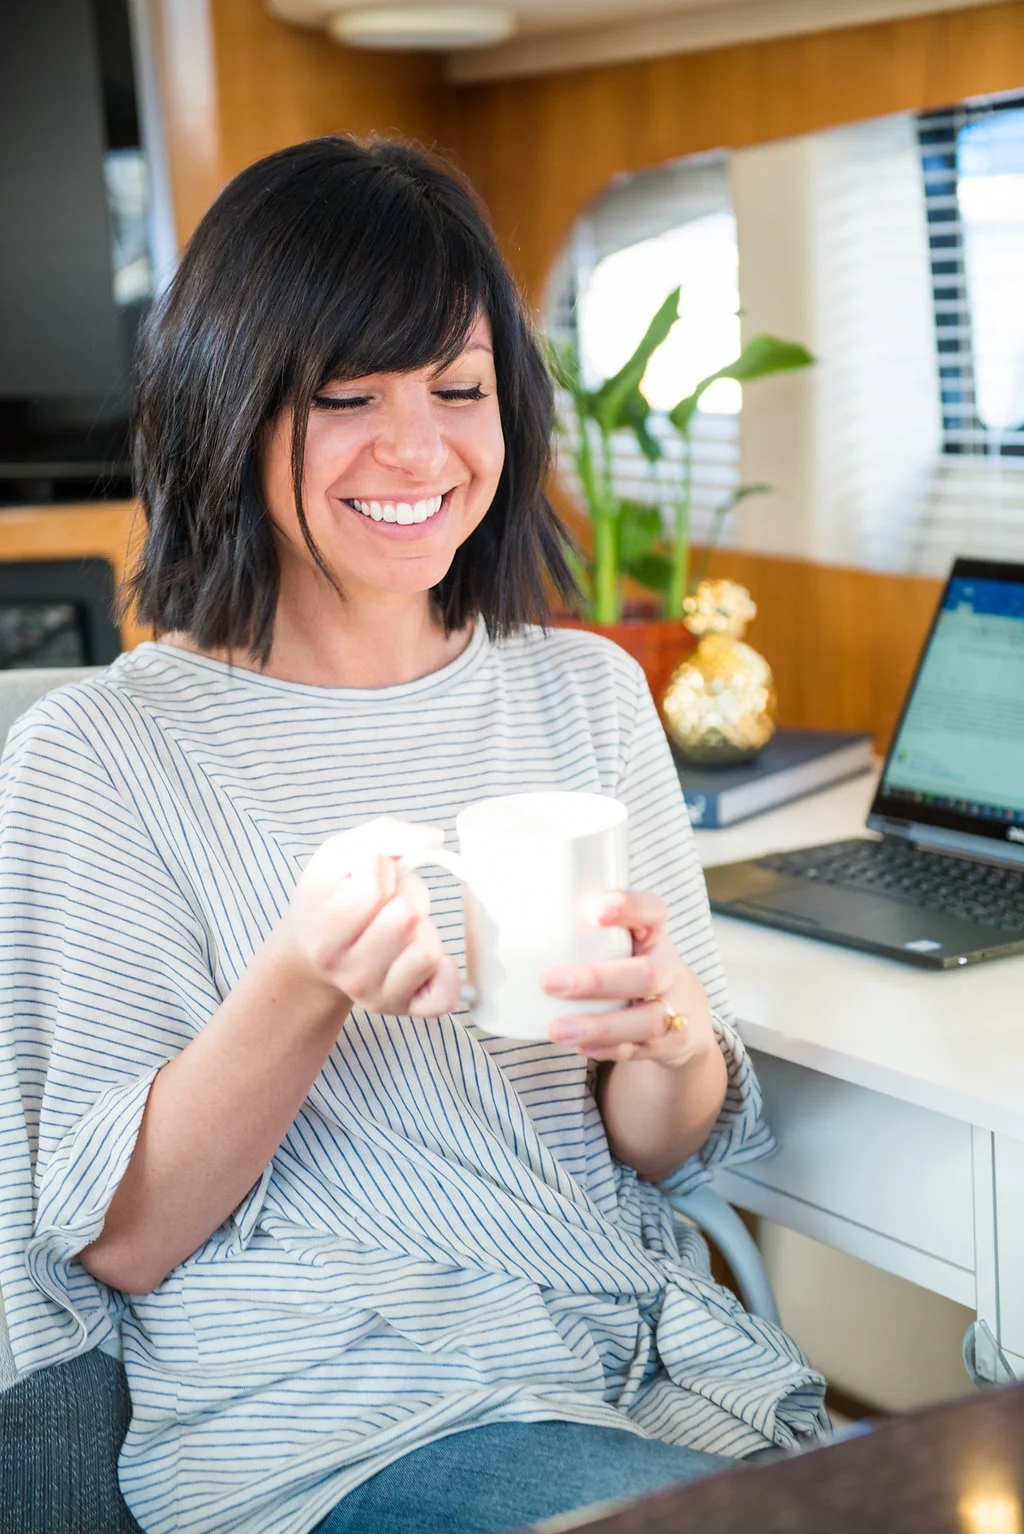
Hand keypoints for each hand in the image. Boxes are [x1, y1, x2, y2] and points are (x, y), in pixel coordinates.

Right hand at [277, 818, 460, 1017]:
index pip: (373, 889)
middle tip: (382, 906)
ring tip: (395, 929)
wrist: (312, 955)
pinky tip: (419, 958)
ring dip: (421, 929)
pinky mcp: (406, 1011)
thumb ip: (384, 834)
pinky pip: (446, 993)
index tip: (364, 879)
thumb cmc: (331, 898)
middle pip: (405, 917)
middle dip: (402, 898)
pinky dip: (444, 970)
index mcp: (324, 937)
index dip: (377, 871)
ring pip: (427, 949)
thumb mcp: (340, 855)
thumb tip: (434, 838)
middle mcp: (349, 974)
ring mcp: (377, 997)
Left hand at [541, 890, 714, 1067]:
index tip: (597, 910)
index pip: (653, 911)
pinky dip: (607, 1049)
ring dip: (599, 1025)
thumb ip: (580, 928)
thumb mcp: (619, 939)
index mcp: (654, 934)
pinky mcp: (669, 1043)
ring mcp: (673, 1008)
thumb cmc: (630, 962)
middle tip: (549, 982)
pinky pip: (639, 1049)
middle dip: (597, 980)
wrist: (680, 1007)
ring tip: (557, 1030)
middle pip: (645, 974)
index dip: (631, 907)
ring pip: (646, 1020)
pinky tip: (579, 1046)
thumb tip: (503, 913)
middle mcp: (668, 969)